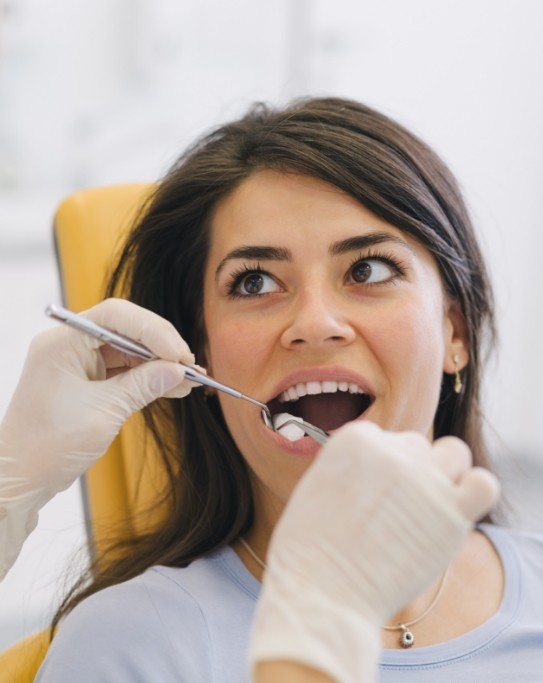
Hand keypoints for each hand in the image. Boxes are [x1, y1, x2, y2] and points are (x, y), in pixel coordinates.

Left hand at [0, 298, 194, 576]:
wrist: (19, 480)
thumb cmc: (46, 447)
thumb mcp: (103, 414)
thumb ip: (142, 386)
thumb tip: (178, 371)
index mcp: (62, 343)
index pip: (116, 317)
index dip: (153, 330)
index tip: (179, 354)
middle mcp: (68, 345)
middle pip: (125, 329)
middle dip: (160, 346)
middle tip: (189, 366)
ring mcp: (77, 362)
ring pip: (128, 350)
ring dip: (159, 364)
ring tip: (189, 379)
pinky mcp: (85, 381)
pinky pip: (123, 370)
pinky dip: (147, 378)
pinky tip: (173, 387)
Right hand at [249, 421, 499, 682]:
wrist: (322, 594)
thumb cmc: (309, 550)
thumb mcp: (316, 486)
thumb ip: (351, 467)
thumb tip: (377, 470)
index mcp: (356, 438)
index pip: (384, 438)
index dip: (379, 469)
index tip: (370, 496)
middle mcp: (393, 451)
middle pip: (416, 447)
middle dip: (408, 473)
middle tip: (394, 511)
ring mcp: (425, 480)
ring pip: (455, 453)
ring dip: (445, 473)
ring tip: (428, 507)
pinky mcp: (453, 513)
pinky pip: (484, 485)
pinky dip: (475, 492)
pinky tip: (455, 512)